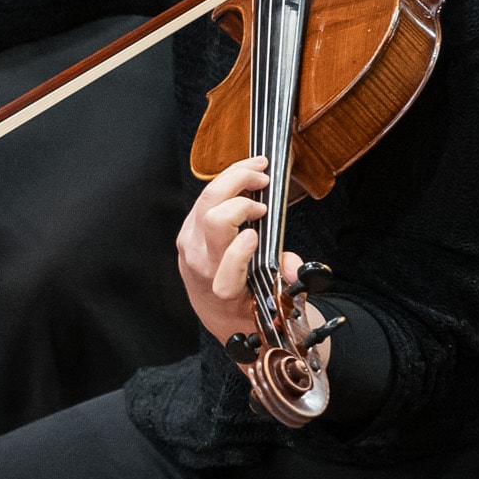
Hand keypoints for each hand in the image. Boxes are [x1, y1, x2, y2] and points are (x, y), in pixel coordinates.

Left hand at [177, 155, 303, 345]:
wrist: (215, 309)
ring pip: (205, 199)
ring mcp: (190, 244)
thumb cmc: (245, 300)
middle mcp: (202, 263)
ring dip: (232, 178)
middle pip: (214, 217)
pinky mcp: (187, 230)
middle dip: (239, 191)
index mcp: (223, 285)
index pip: (226, 263)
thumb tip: (292, 266)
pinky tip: (242, 178)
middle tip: (264, 181)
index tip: (258, 232)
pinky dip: (224, 184)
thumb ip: (286, 278)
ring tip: (257, 169)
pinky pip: (203, 200)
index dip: (241, 247)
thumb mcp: (273, 299)